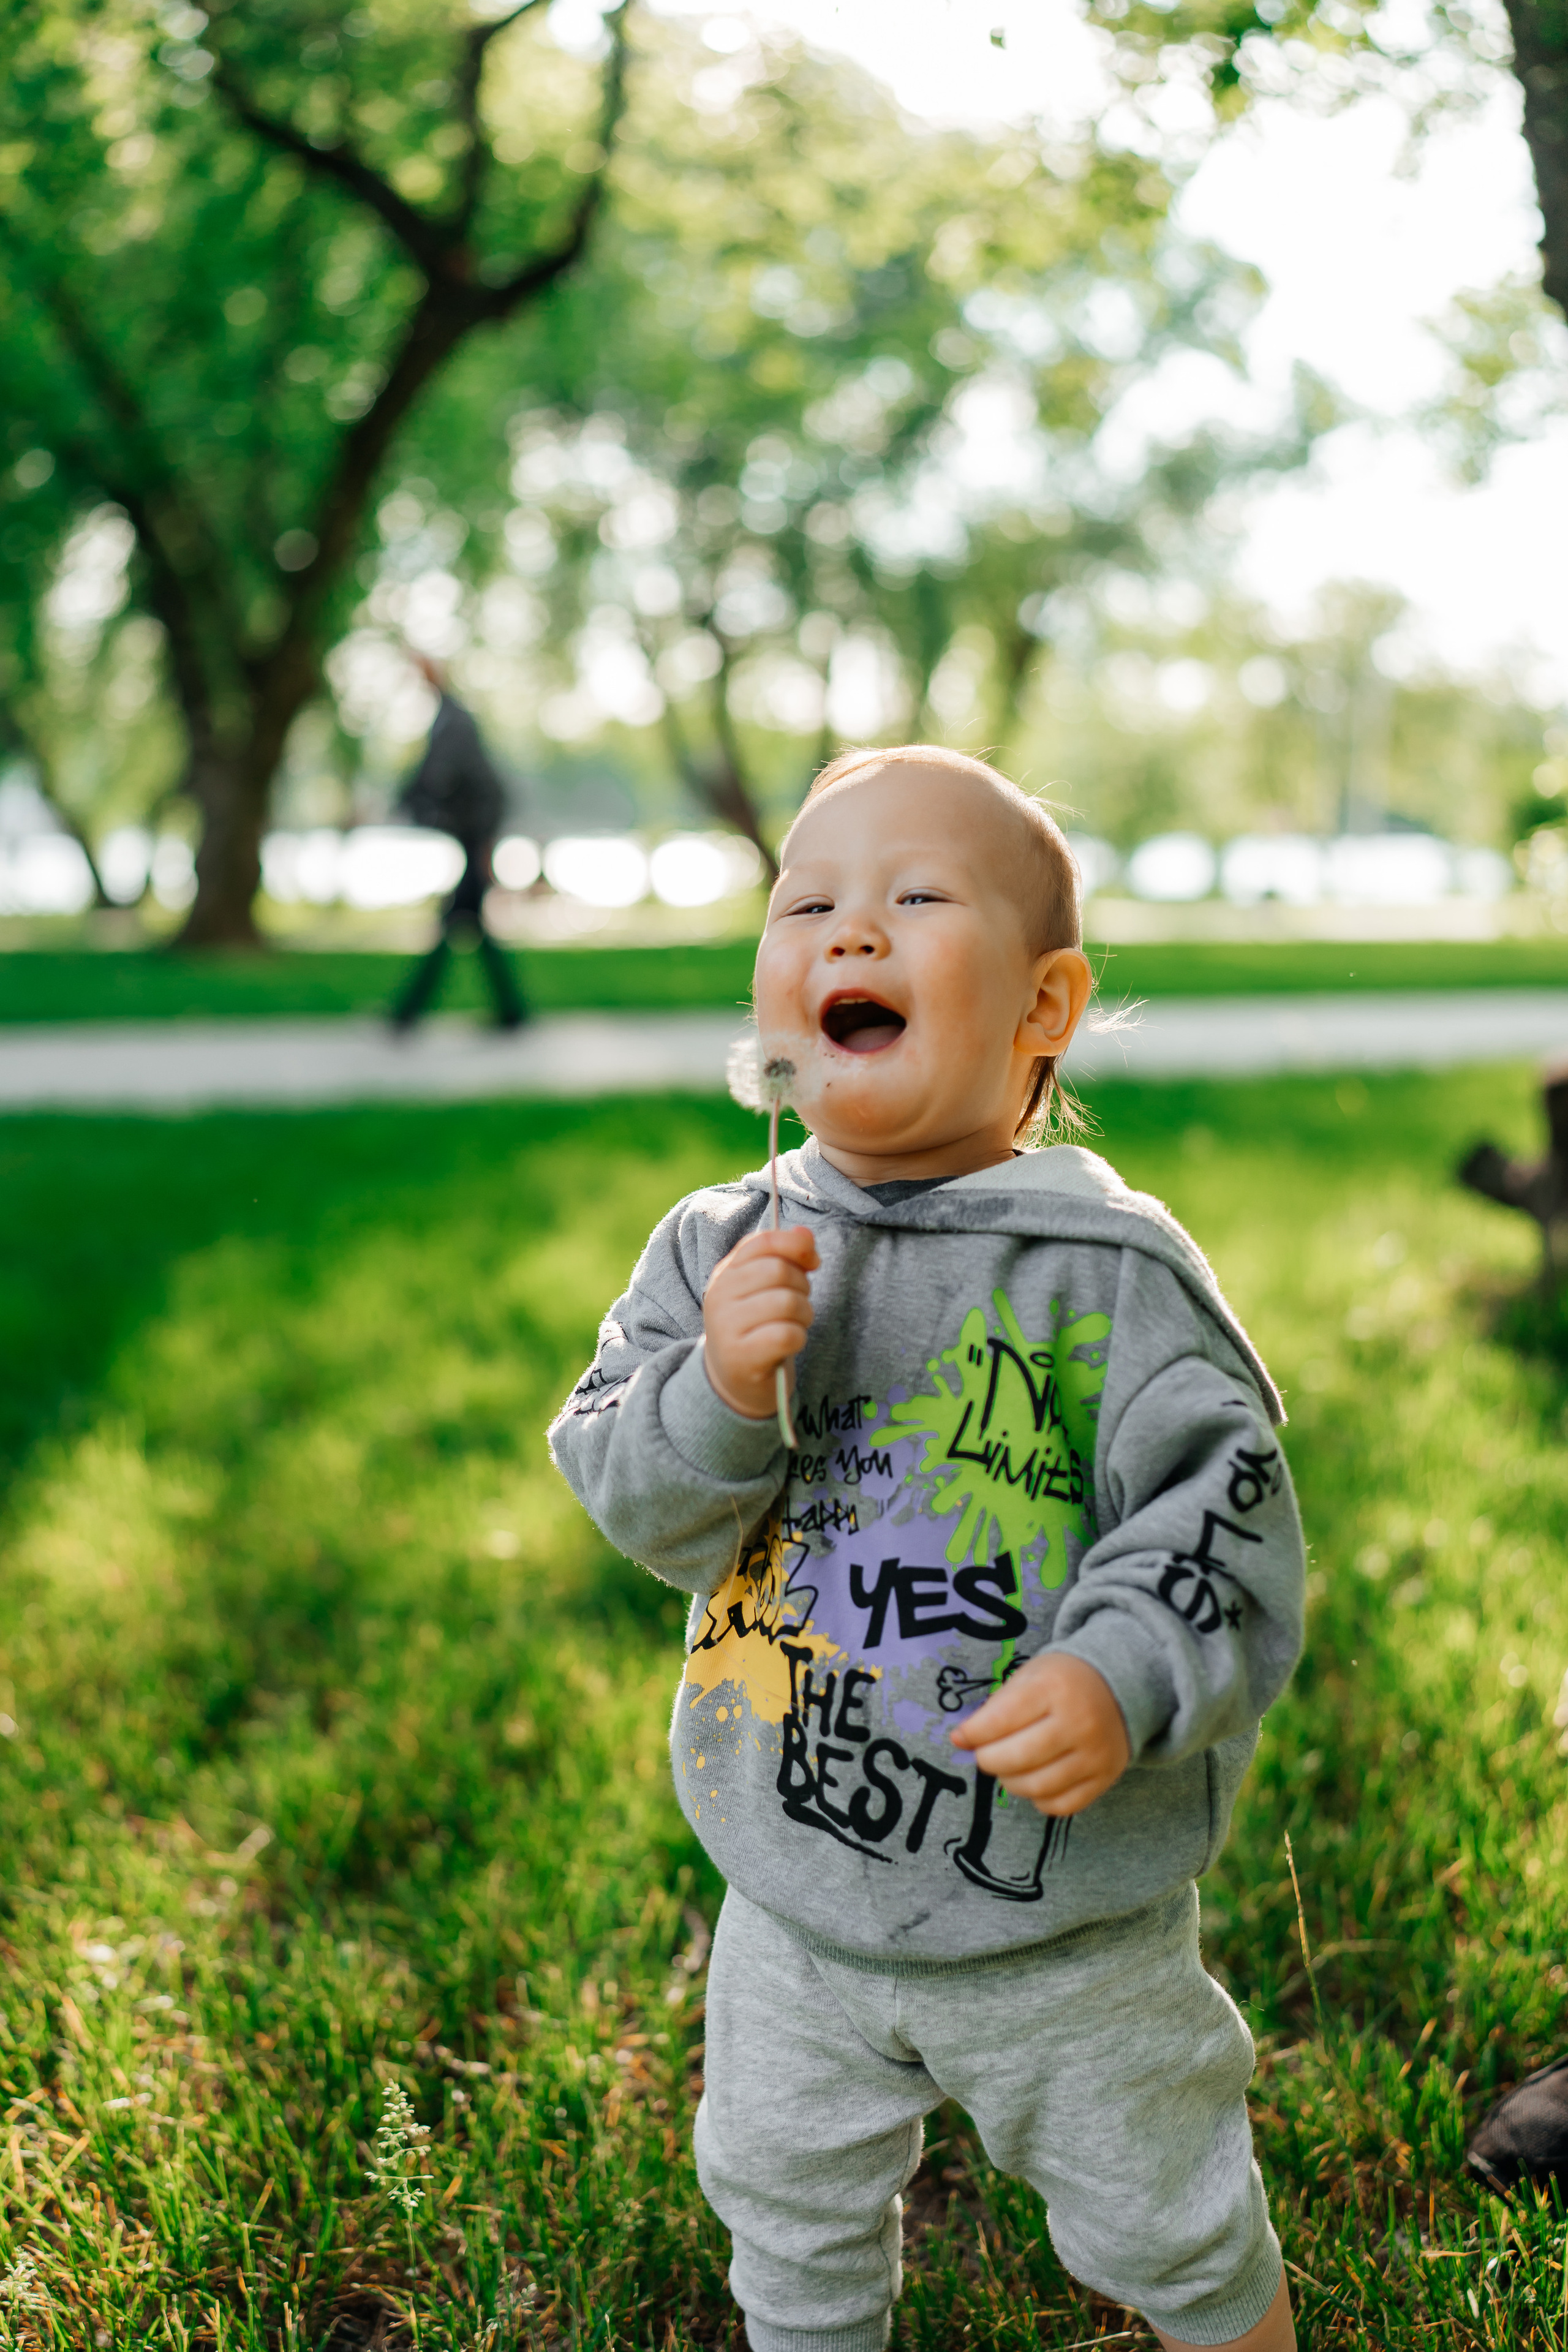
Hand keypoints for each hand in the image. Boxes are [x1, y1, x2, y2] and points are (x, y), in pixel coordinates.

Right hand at [703, 1227, 819, 1421]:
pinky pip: (787, 1334)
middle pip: (778, 1271)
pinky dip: (799, 1338)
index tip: (812, 1261)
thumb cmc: (757, 1328)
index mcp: (724, 1273)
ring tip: (794, 1325)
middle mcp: (719, 1296)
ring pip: (787, 1302)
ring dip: (804, 1314)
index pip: (762, 1242)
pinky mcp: (742, 1356)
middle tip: (799, 1304)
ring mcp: (726, 1327)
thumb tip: (805, 1234)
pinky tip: (789, 1344)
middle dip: (802, 1286)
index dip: (795, 1246)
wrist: (734, 1381)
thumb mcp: (765, 1288)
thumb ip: (784, 1256)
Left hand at [949, 1652, 1130, 1815]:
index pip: (1001, 1720)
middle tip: (985, 1754)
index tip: (961, 1738)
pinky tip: (1034, 1780)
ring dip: (1010, 1782)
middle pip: (1017, 1758)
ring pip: (1037, 1786)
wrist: (1117, 1687)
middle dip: (988, 1760)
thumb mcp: (1028, 1677)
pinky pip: (1061, 1805)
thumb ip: (995, 1707)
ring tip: (1007, 1768)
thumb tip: (961, 1740)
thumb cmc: (1062, 1682)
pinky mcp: (1104, 1778)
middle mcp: (1078, 1722)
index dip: (973, 1734)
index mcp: (1054, 1688)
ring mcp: (1094, 1754)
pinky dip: (1038, 1799)